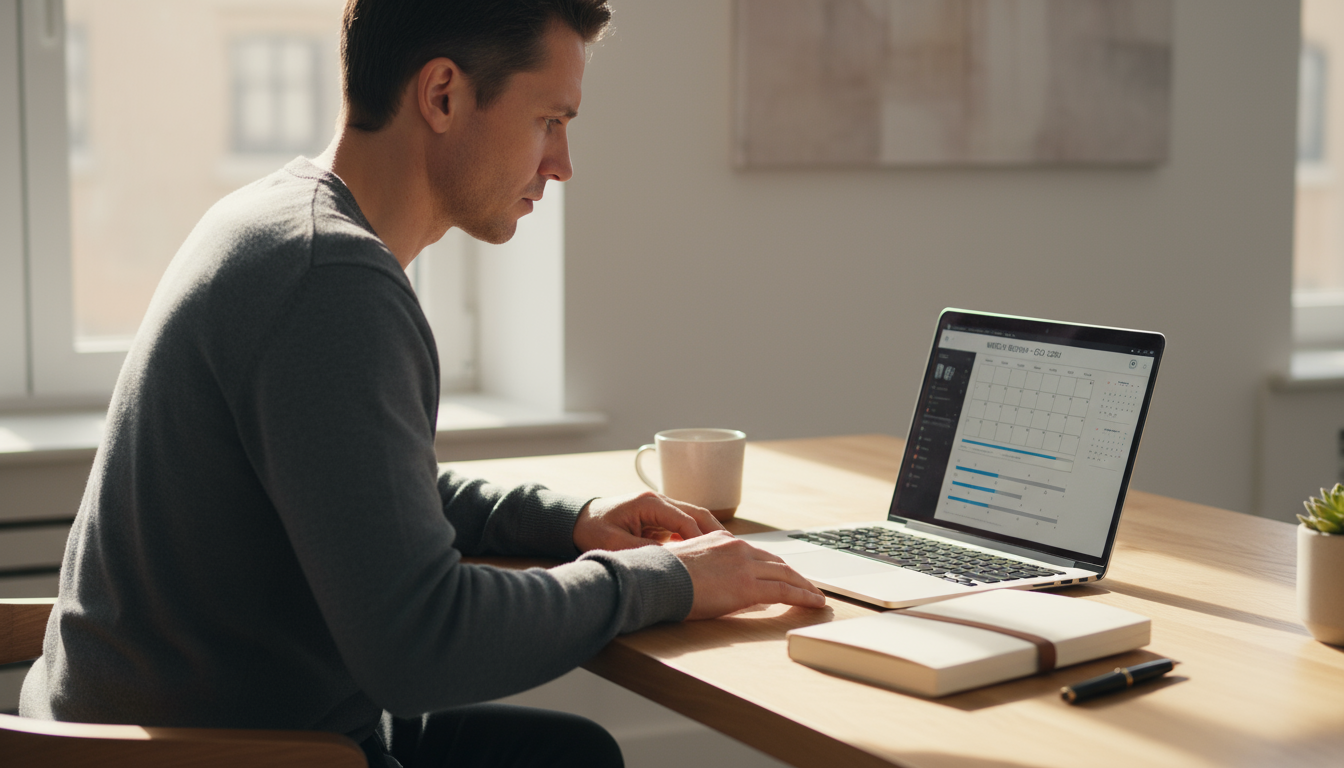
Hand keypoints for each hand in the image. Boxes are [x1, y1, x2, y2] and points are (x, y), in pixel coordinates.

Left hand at [574, 491, 726, 551]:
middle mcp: (659, 501)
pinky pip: (684, 524)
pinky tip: (706, 552)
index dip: (700, 540)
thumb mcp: (614, 543)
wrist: (578, 519)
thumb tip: (670, 562)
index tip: (714, 558)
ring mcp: (660, 507)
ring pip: (694, 517)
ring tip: (727, 552)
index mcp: (649, 503)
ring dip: (710, 533)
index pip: (685, 521)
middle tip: (734, 552)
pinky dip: (697, 536)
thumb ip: (642, 551)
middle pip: (697, 513)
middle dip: (716, 532)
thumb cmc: (592, 529)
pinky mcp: (659, 517)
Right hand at [665, 531, 826, 618]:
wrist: (657, 579)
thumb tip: (708, 578)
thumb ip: (702, 565)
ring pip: (786, 574)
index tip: (781, 572)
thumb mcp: (684, 561)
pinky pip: (785, 591)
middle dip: (794, 574)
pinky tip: (814, 602)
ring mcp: (745, 565)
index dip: (772, 564)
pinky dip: (804, 596)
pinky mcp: (749, 586)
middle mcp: (737, 548)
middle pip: (775, 561)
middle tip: (808, 585)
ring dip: (804, 586)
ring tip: (816, 596)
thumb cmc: (661, 575)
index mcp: (721, 539)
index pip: (755, 552)